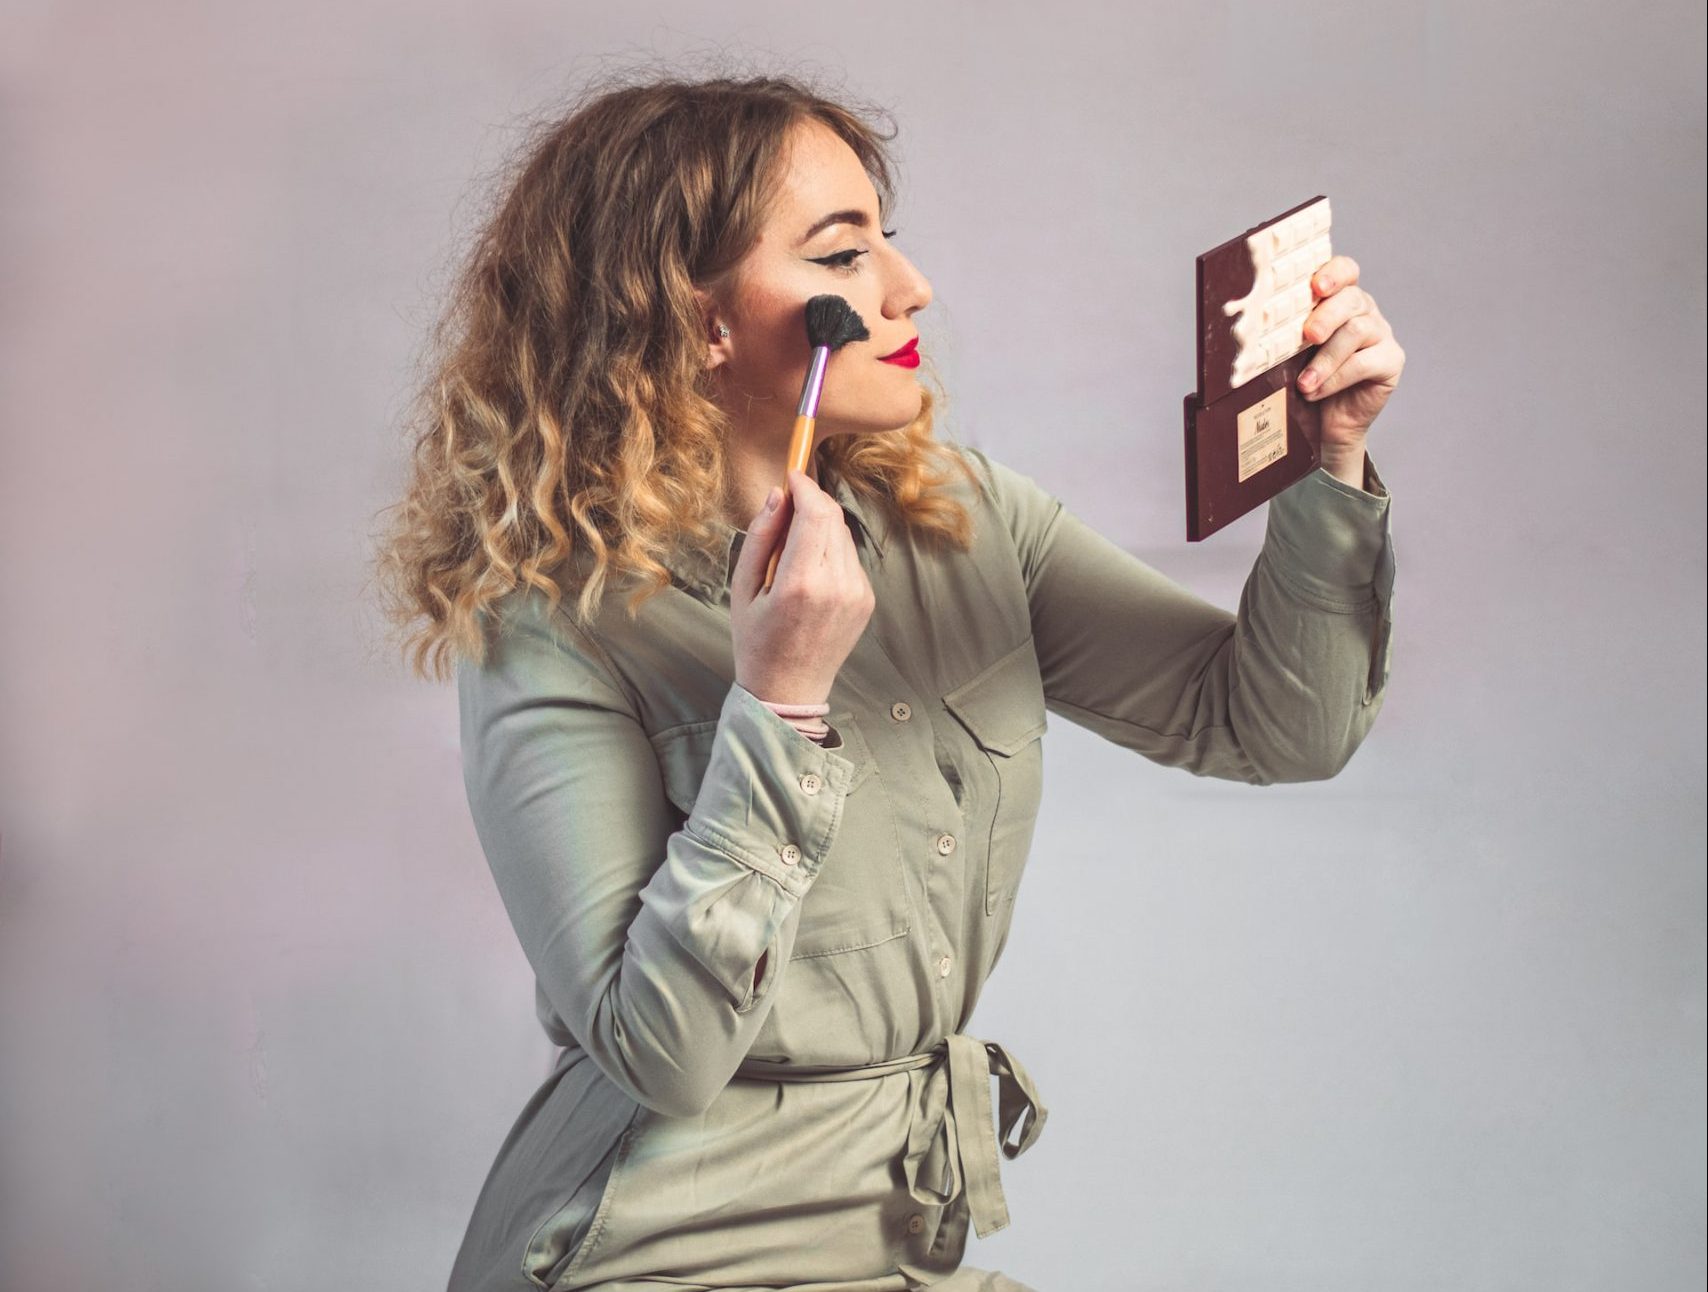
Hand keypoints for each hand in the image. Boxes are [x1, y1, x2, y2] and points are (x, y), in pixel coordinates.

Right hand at [729, 468, 874, 705]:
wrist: (788, 690)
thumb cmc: (756, 640)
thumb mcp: (742, 587)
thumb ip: (761, 535)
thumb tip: (778, 495)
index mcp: (800, 583)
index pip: (815, 512)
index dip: (804, 486)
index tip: (791, 477)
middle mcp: (836, 586)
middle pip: (833, 517)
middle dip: (812, 502)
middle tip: (787, 506)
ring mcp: (857, 594)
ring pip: (843, 534)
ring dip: (820, 526)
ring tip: (792, 551)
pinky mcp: (866, 600)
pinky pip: (848, 558)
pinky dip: (829, 551)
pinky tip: (808, 574)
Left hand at [1296, 254, 1406, 469]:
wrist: (1322, 424)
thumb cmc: (1303, 381)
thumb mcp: (1288, 353)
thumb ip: (1283, 334)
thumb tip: (1253, 327)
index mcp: (1338, 299)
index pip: (1344, 271)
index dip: (1333, 273)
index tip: (1315, 286)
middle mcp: (1363, 311)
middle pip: (1351, 299)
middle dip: (1325, 316)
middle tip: (1307, 336)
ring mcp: (1380, 334)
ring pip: (1357, 330)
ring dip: (1325, 358)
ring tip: (1303, 383)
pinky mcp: (1390, 360)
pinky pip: (1365, 362)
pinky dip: (1336, 378)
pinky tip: (1315, 391)